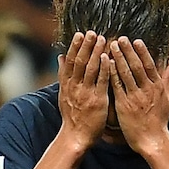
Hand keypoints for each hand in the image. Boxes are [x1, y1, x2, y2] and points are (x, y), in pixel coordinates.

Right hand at [57, 32, 109, 149]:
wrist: (76, 136)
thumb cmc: (73, 116)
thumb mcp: (64, 94)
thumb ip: (63, 75)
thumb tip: (59, 56)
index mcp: (67, 84)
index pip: (70, 61)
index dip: (75, 47)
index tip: (80, 34)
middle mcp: (75, 87)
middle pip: (79, 62)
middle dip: (86, 46)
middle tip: (92, 32)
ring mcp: (86, 93)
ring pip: (90, 69)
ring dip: (96, 52)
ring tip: (102, 39)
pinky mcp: (97, 100)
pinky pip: (101, 81)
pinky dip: (104, 68)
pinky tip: (108, 57)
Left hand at [110, 35, 168, 158]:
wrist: (152, 140)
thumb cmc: (160, 121)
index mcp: (157, 88)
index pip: (149, 66)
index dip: (142, 52)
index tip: (136, 41)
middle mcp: (147, 90)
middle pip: (136, 67)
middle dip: (128, 51)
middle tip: (120, 38)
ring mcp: (135, 97)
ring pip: (125, 74)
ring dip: (118, 59)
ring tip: (111, 46)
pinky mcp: (124, 105)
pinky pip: (117, 86)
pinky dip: (111, 74)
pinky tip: (105, 64)